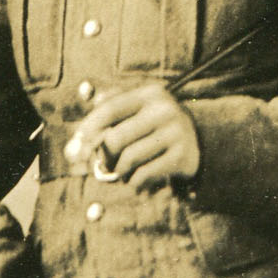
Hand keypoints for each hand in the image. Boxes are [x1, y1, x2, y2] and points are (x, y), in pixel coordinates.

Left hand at [64, 82, 200, 190]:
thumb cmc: (158, 127)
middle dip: (103, 157)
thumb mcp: (140, 109)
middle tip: (102, 166)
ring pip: (128, 159)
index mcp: (151, 94)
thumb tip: (77, 138)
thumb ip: (110, 110)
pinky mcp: (182, 157)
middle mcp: (165, 110)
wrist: (202, 142)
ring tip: (122, 173)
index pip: (110, 109)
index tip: (76, 145)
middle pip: (116, 138)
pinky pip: (143, 175)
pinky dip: (134, 183)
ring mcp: (176, 134)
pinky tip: (137, 183)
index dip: (89, 127)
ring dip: (119, 172)